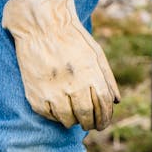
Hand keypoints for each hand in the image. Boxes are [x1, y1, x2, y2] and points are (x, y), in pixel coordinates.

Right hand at [2, 0, 120, 129]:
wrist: (41, 27)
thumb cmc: (72, 38)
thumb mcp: (96, 53)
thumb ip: (107, 78)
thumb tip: (116, 101)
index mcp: (90, 73)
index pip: (103, 104)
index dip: (105, 117)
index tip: (103, 122)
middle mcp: (73, 84)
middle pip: (86, 115)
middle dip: (91, 123)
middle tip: (90, 125)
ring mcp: (52, 91)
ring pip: (67, 119)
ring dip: (73, 121)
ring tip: (75, 117)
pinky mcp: (35, 95)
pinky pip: (49, 115)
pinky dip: (56, 116)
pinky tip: (59, 109)